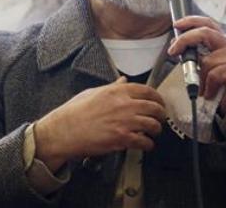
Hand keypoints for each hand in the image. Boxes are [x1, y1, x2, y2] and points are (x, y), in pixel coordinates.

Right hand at [34, 77, 165, 170]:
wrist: (64, 130)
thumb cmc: (75, 111)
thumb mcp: (93, 92)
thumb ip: (112, 87)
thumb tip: (123, 80)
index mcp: (117, 91)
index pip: (147, 91)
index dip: (157, 98)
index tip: (159, 103)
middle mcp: (124, 104)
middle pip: (154, 108)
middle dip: (161, 114)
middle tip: (160, 118)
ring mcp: (124, 122)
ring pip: (153, 125)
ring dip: (156, 130)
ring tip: (154, 133)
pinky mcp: (122, 138)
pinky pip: (144, 142)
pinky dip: (148, 145)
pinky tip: (146, 145)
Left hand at [168, 16, 225, 114]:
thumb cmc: (219, 80)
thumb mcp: (204, 62)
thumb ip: (193, 52)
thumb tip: (175, 44)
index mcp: (221, 40)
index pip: (207, 23)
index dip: (191, 21)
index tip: (176, 25)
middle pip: (205, 33)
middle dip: (185, 40)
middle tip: (172, 51)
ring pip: (206, 62)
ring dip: (199, 78)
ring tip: (204, 87)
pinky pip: (212, 77)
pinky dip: (208, 88)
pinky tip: (212, 93)